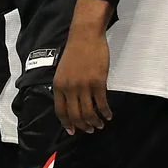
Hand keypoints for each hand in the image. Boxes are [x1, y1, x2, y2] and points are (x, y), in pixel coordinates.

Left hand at [53, 0, 112, 134]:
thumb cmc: (75, 51)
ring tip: (100, 124)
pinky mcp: (98, 83)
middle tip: (89, 130)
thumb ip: (64, 86)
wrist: (85, 36)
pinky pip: (102, 103)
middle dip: (83, 126)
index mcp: (59, 85)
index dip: (67, 124)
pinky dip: (105, 112)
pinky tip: (108, 115)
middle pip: (75, 115)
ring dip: (95, 122)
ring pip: (89, 113)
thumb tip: (70, 103)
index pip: (60, 111)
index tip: (72, 131)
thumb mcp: (63, 71)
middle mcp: (69, 88)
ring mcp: (84, 86)